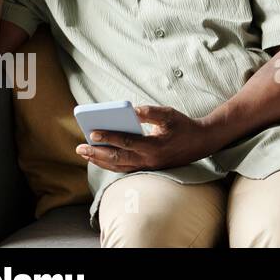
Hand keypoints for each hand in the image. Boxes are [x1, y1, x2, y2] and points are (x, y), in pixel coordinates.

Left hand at [76, 105, 210, 172]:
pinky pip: (124, 168)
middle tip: (80, 147)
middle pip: (117, 159)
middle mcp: (149, 160)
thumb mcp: (169, 114)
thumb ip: (150, 112)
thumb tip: (130, 111)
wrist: (200, 143)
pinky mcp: (147, 169)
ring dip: (99, 161)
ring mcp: (147, 167)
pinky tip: (99, 158)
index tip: (93, 132)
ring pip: (118, 167)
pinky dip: (109, 164)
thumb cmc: (183, 126)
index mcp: (154, 146)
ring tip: (85, 153)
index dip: (109, 137)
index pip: (127, 142)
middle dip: (96, 153)